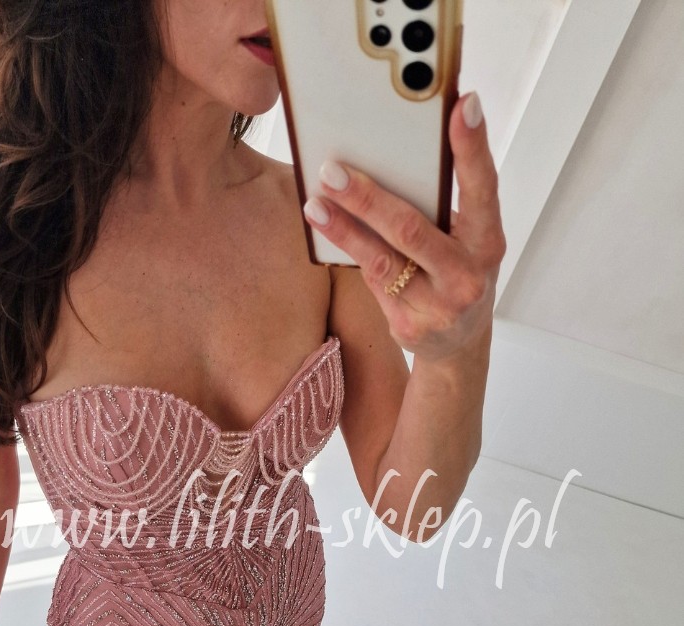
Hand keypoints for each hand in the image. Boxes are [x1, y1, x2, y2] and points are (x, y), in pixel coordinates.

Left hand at [303, 91, 505, 363]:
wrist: (459, 344)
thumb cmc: (457, 273)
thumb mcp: (465, 240)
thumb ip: (441, 207)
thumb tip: (395, 152)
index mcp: (487, 241)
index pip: (482, 187)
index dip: (472, 146)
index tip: (461, 103)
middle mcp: (466, 275)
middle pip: (411, 229)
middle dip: (368, 197)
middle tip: (333, 169)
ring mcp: (438, 306)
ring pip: (382, 260)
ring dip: (344, 228)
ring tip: (315, 202)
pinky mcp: (409, 326)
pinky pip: (372, 281)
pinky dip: (347, 250)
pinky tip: (325, 228)